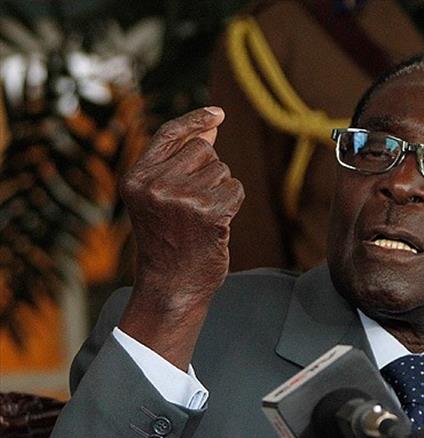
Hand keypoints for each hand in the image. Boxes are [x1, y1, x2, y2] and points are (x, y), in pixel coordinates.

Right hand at [118, 107, 242, 368]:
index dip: (195, 121)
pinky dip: (232, 205)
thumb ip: (182, 160)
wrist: (171, 286)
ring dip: (220, 190)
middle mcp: (154, 184)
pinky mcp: (209, 211)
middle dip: (208, 171)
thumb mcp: (162, 197)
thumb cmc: (169, 241)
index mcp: (136, 178)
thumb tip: (212, 124)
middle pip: (203, 149)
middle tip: (193, 205)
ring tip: (201, 218)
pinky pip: (235, 189)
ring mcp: (182, 198)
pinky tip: (216, 225)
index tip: (218, 114)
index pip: (169, 134)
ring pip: (222, 169)